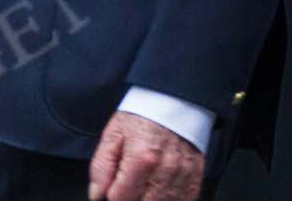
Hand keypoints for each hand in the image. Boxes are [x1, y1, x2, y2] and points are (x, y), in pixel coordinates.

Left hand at [88, 110, 203, 200]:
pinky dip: (169, 200)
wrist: (174, 101)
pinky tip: (160, 191)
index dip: (112, 196)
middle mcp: (164, 171)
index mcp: (141, 158)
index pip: (121, 198)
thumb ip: (102, 166)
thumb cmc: (143, 116)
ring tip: (144, 186)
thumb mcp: (114, 134)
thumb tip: (96, 194)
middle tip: (128, 186)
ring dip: (150, 199)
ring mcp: (182, 176)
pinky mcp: (195, 178)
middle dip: (131, 199)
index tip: (112, 190)